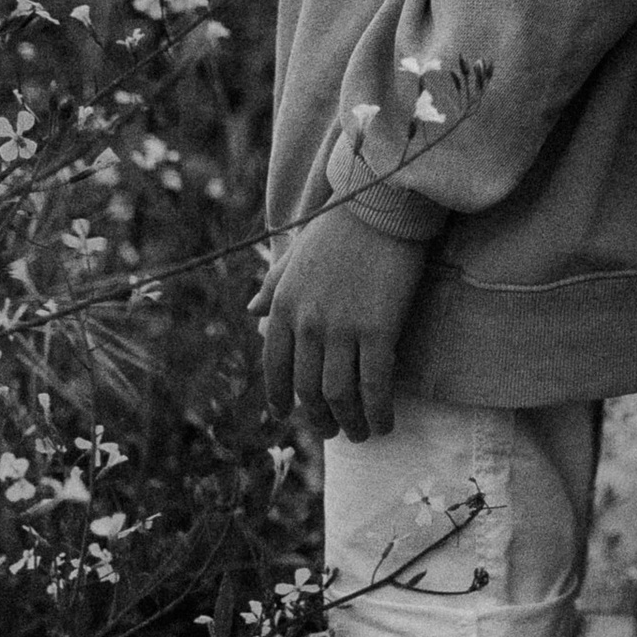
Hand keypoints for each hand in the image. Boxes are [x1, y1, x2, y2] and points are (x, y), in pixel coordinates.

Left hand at [255, 209, 427, 438]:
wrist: (382, 204)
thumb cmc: (340, 225)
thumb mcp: (294, 253)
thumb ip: (272, 285)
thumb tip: (250, 310)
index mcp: (282, 305)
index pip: (275, 367)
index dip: (282, 398)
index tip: (290, 414)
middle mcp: (305, 323)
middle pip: (308, 390)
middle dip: (319, 418)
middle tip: (333, 430)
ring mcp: (341, 329)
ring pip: (339, 395)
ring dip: (350, 422)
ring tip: (361, 432)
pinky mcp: (377, 331)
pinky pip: (375, 386)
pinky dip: (378, 412)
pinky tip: (386, 423)